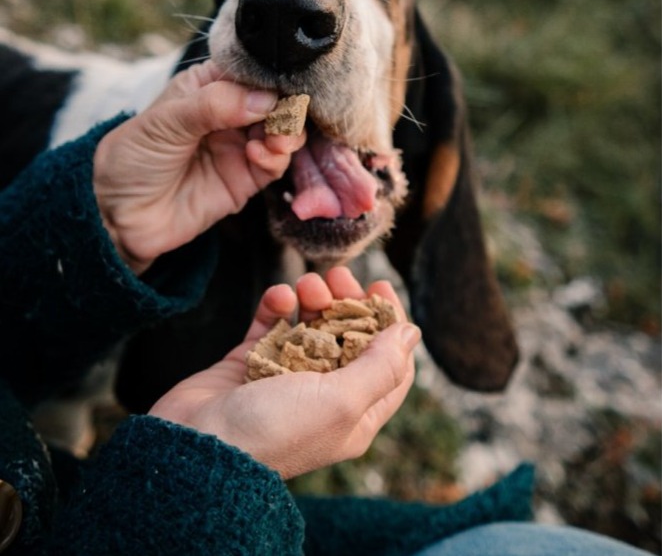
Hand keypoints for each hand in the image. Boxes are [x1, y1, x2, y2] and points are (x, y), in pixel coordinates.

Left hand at [93, 60, 304, 274]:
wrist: (118, 217)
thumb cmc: (132, 158)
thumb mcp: (164, 122)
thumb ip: (213, 105)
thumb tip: (264, 97)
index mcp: (207, 87)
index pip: (249, 70)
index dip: (269, 74)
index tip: (282, 81)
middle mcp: (229, 113)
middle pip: (275, 99)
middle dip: (285, 104)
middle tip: (283, 114)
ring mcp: (240, 145)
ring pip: (283, 130)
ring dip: (286, 130)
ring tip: (274, 137)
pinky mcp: (247, 178)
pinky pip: (276, 162)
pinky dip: (276, 156)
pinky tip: (258, 154)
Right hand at [149, 267, 420, 478]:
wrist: (199, 444)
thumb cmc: (276, 430)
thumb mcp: (342, 401)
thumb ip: (381, 366)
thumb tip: (412, 333)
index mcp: (354, 414)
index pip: (388, 364)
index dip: (390, 324)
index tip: (380, 287)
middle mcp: (324, 395)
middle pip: (348, 337)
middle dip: (347, 302)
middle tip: (339, 277)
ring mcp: (286, 376)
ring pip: (311, 325)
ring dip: (312, 299)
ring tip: (307, 287)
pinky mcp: (252, 361)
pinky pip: (272, 324)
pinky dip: (276, 306)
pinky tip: (277, 298)